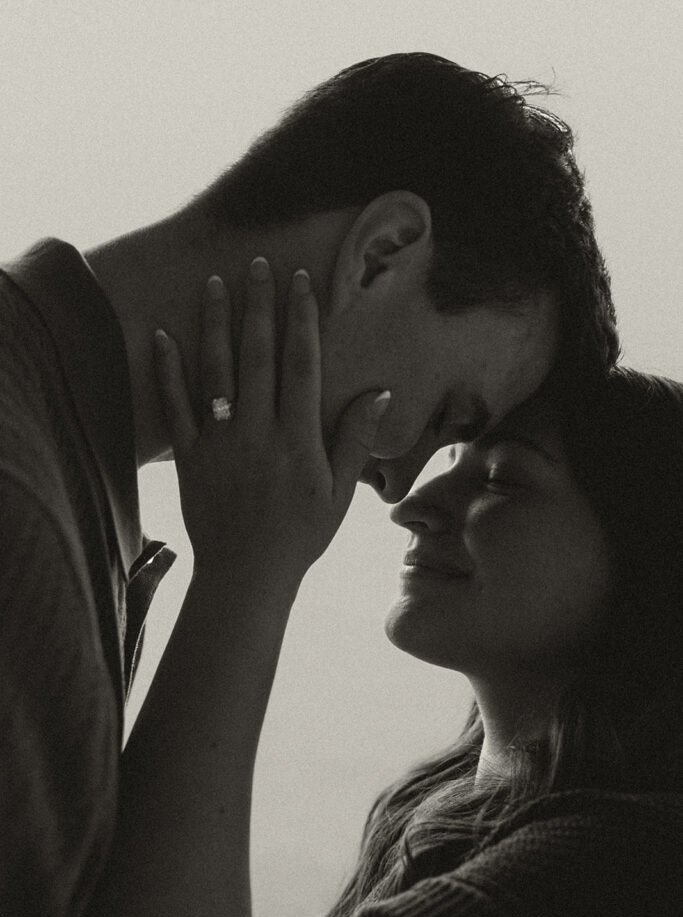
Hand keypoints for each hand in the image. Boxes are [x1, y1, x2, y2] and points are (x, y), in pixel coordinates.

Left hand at [153, 258, 389, 584]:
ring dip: (215, 324)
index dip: (302, 319)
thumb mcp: (340, 494)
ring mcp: (220, 442)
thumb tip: (379, 393)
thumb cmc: (300, 536)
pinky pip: (175, 407)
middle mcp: (257, 432)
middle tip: (259, 264)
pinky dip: (167, 371)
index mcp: (298, 438)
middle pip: (257, 356)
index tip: (301, 282)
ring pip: (215, 372)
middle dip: (259, 305)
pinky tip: (163, 336)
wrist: (246, 575)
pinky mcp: (190, 457)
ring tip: (215, 282)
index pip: (301, 365)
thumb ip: (354, 440)